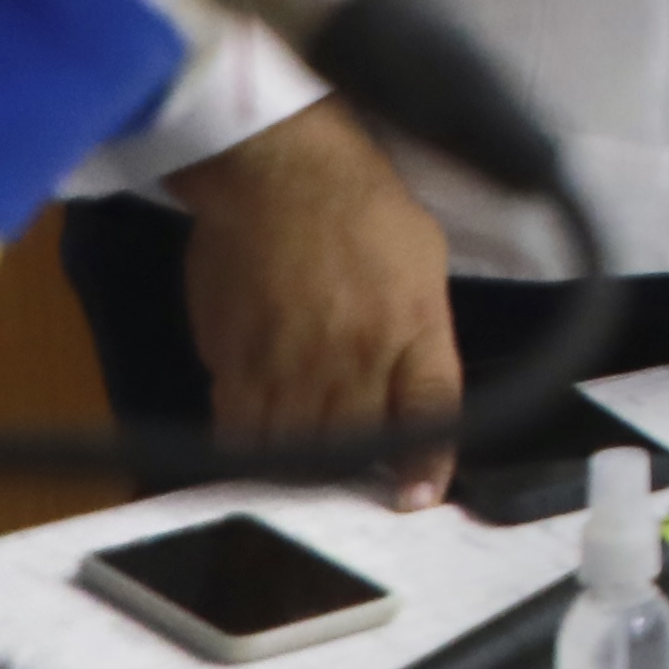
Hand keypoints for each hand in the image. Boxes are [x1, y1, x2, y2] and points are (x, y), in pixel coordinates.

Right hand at [163, 100, 462, 503]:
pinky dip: (246, 448)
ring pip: (295, 449)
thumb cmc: (362, 206)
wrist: (282, 171)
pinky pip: (239, 429)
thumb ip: (420, 328)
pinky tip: (253, 449)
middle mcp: (357, 354)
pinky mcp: (236, 359)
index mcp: (414, 327)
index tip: (417, 497)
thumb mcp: (422, 261)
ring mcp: (294, 361)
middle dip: (355, 472)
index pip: (431, 415)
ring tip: (299, 472)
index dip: (428, 466)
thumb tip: (410, 384)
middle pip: (356, 445)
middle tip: (348, 481)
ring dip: (298, 469)